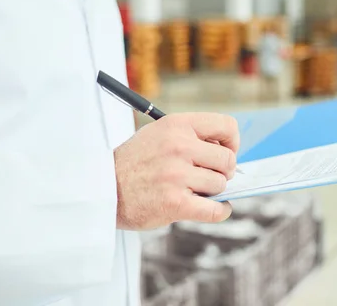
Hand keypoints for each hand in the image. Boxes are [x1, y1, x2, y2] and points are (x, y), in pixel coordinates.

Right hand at [114, 113, 239, 229]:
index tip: (226, 151)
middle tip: (211, 176)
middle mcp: (179, 146)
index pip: (227, 125)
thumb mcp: (159, 134)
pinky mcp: (175, 203)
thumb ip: (191, 136)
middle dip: (224, 170)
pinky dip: (221, 211)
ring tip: (197, 190)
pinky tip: (217, 208)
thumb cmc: (135, 162)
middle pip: (228, 159)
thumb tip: (230, 151)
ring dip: (214, 191)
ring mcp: (177, 175)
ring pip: (221, 184)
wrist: (103, 189)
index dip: (232, 141)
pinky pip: (216, 209)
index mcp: (177, 125)